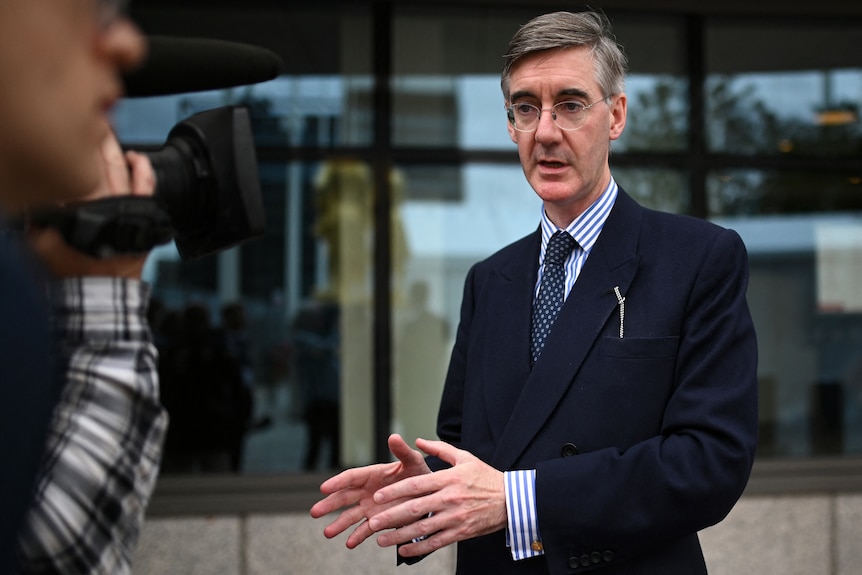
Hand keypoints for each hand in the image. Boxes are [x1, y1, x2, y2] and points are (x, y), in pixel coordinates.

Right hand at [28, 131, 154, 278]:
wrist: (101, 292)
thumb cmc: (72, 272)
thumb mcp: (41, 244)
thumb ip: (35, 219)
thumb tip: (28, 204)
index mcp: (76, 204)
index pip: (70, 169)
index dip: (66, 150)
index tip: (60, 132)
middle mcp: (101, 199)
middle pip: (94, 161)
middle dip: (89, 138)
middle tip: (84, 119)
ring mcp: (124, 204)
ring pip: (118, 168)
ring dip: (111, 147)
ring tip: (104, 129)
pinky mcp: (142, 213)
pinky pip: (146, 185)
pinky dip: (143, 169)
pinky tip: (137, 157)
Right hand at [310, 434, 431, 548]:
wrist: (428, 494)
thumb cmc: (419, 473)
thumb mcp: (413, 461)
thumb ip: (402, 452)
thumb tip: (394, 436)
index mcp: (372, 474)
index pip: (351, 478)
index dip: (337, 482)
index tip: (324, 488)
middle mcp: (367, 491)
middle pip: (344, 498)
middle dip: (329, 505)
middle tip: (315, 511)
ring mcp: (370, 507)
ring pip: (350, 516)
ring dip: (339, 524)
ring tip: (327, 533)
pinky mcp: (378, 521)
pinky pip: (365, 530)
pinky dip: (357, 537)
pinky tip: (349, 543)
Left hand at [365, 437, 506, 557]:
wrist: (511, 499)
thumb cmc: (486, 476)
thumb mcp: (465, 458)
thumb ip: (440, 449)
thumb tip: (418, 441)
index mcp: (448, 479)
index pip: (416, 485)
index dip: (395, 492)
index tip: (378, 497)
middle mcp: (450, 498)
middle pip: (414, 508)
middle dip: (390, 517)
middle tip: (372, 522)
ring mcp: (455, 517)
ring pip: (422, 528)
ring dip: (399, 536)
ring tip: (381, 540)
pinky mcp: (461, 532)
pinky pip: (435, 542)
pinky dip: (418, 548)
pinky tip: (404, 550)